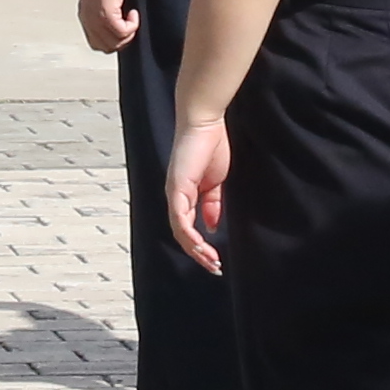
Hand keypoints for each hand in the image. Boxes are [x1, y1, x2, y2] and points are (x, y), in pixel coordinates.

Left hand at [76, 0, 136, 55]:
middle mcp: (87, 19)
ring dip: (128, 34)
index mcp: (85, 16)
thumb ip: (107, 12)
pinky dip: (132, 26)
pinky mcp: (106, 13)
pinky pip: (122, 32)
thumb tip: (120, 26)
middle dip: (122, 40)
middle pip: (105, 46)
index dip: (113, 40)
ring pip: (115, 42)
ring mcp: (95, 18)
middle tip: (132, 26)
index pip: (96, 43)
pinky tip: (133, 13)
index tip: (124, 29)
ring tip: (133, 18)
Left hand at [166, 110, 232, 272]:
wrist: (205, 122)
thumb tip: (212, 227)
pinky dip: (189, 233)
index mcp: (184, 195)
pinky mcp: (177, 186)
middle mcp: (175, 196)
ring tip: (211, 261)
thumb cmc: (210, 146)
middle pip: (182, 234)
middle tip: (214, 268)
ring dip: (195, 249)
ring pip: (180, 230)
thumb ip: (212, 205)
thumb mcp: (215, 182)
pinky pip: (180, 217)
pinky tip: (201, 244)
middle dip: (198, 253)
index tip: (215, 259)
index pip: (187, 228)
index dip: (199, 246)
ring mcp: (174, 192)